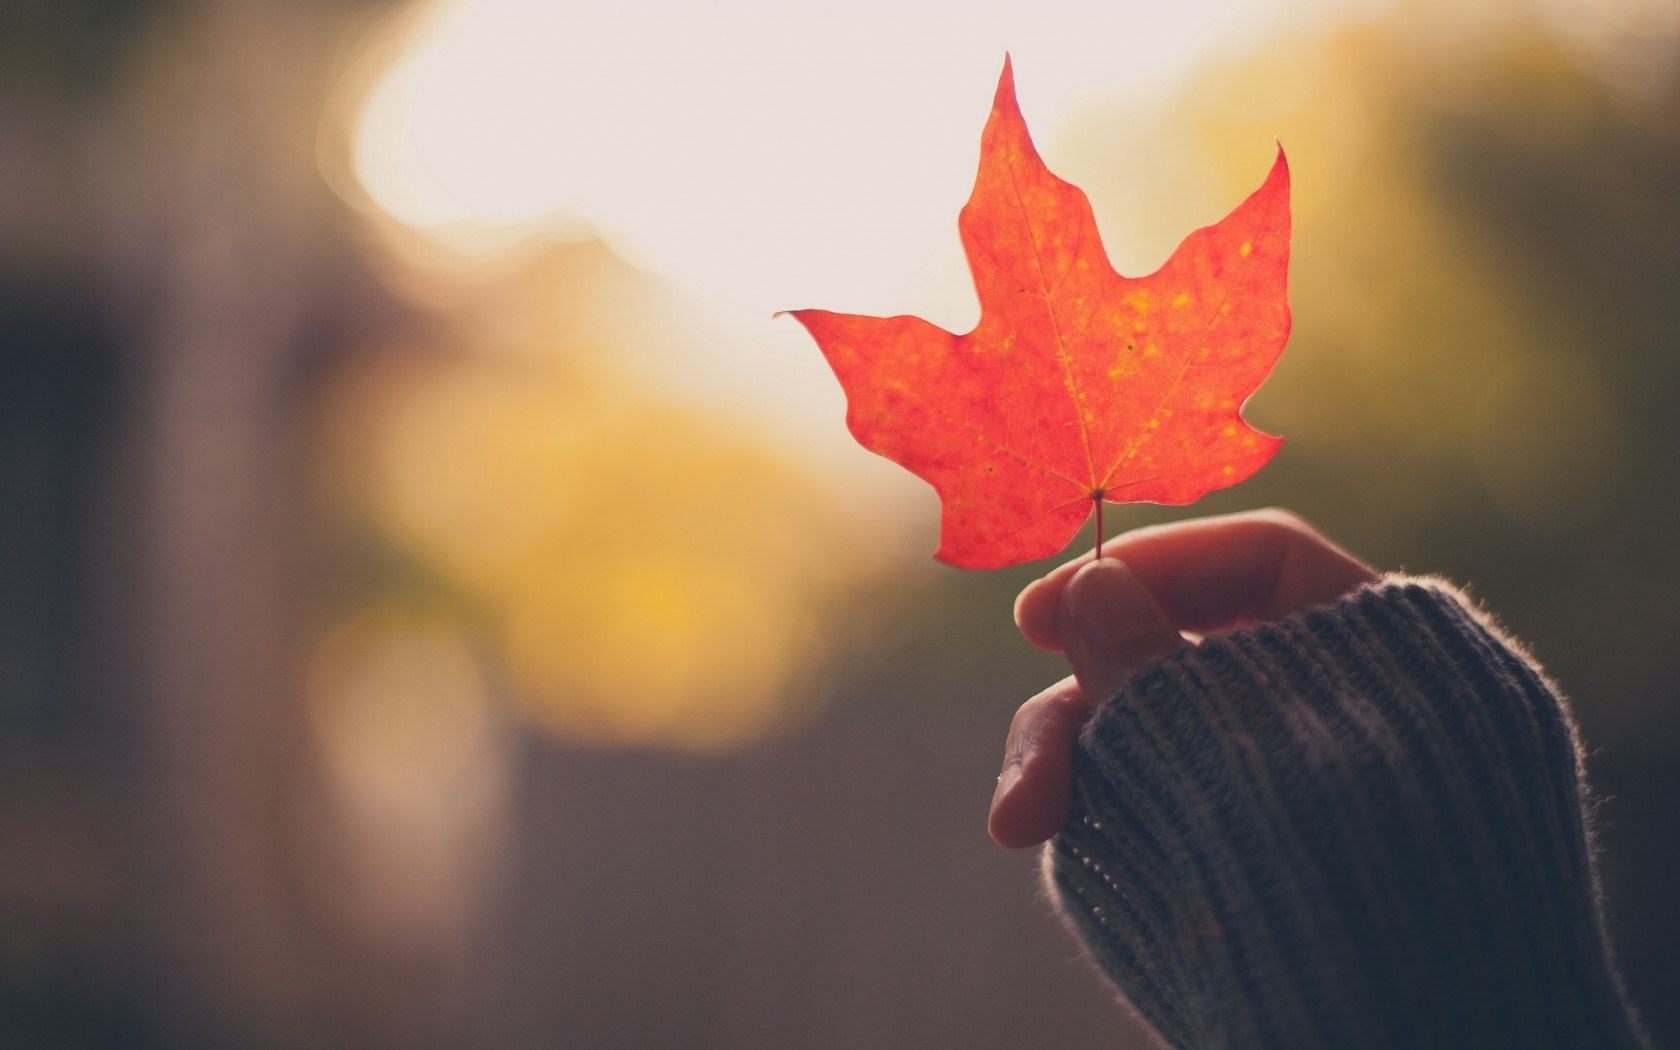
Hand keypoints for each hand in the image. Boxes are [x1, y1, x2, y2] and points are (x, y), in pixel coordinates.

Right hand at [987, 509, 1378, 847]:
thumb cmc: (1354, 898)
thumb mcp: (1247, 760)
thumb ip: (1161, 667)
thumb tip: (1094, 583)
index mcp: (1383, 658)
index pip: (1260, 562)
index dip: (1148, 568)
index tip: (1040, 613)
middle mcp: (1327, 710)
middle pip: (1176, 653)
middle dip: (1084, 702)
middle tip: (1025, 746)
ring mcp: (1280, 781)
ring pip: (1147, 733)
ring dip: (1069, 766)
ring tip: (1023, 822)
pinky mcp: (1238, 846)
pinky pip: (1149, 802)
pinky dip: (1099, 819)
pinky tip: (1056, 841)